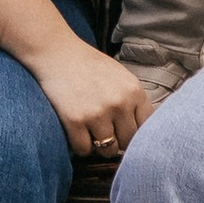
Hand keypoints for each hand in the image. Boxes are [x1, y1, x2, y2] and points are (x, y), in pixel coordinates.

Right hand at [28, 35, 154, 161]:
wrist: (57, 52)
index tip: (127, 134)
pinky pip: (84, 150)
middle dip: (119, 142)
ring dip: (100, 146)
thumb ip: (133, 102)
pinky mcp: (75, 120)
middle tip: (107, 133)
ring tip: (92, 132)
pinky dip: (81, 146)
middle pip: (128, 142)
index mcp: (134, 91)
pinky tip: (78, 132)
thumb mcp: (121, 77)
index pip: (147, 128)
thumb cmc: (89, 66)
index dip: (137, 135)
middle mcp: (119, 103)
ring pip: (108, 150)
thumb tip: (142, 135)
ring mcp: (97, 113)